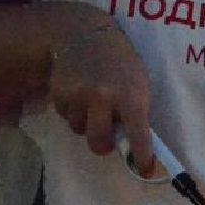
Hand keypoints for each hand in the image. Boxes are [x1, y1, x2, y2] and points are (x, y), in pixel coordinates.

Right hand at [46, 17, 153, 170]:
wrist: (86, 34)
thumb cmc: (120, 64)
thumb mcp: (137, 83)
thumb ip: (135, 112)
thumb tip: (132, 147)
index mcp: (131, 96)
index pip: (138, 134)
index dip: (142, 156)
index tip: (145, 170)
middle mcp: (104, 97)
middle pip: (99, 143)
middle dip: (103, 145)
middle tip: (107, 136)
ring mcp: (79, 95)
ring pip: (79, 130)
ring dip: (85, 122)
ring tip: (91, 100)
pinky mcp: (59, 92)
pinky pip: (64, 116)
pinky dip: (71, 109)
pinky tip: (77, 90)